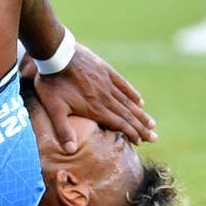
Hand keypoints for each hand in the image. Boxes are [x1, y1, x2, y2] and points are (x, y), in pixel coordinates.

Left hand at [32, 44, 156, 151]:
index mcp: (95, 109)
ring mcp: (107, 83)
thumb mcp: (54, 109)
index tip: (140, 142)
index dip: (131, 134)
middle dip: (141, 128)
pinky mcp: (106, 70)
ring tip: (152, 123)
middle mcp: (105, 97)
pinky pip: (124, 84)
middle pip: (127, 115)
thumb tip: (70, 151)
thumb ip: (63, 130)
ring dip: (140, 114)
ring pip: (128, 102)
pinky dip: (133, 94)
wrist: (56, 55)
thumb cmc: (52, 83)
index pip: (118, 124)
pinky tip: (140, 101)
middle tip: (154, 137)